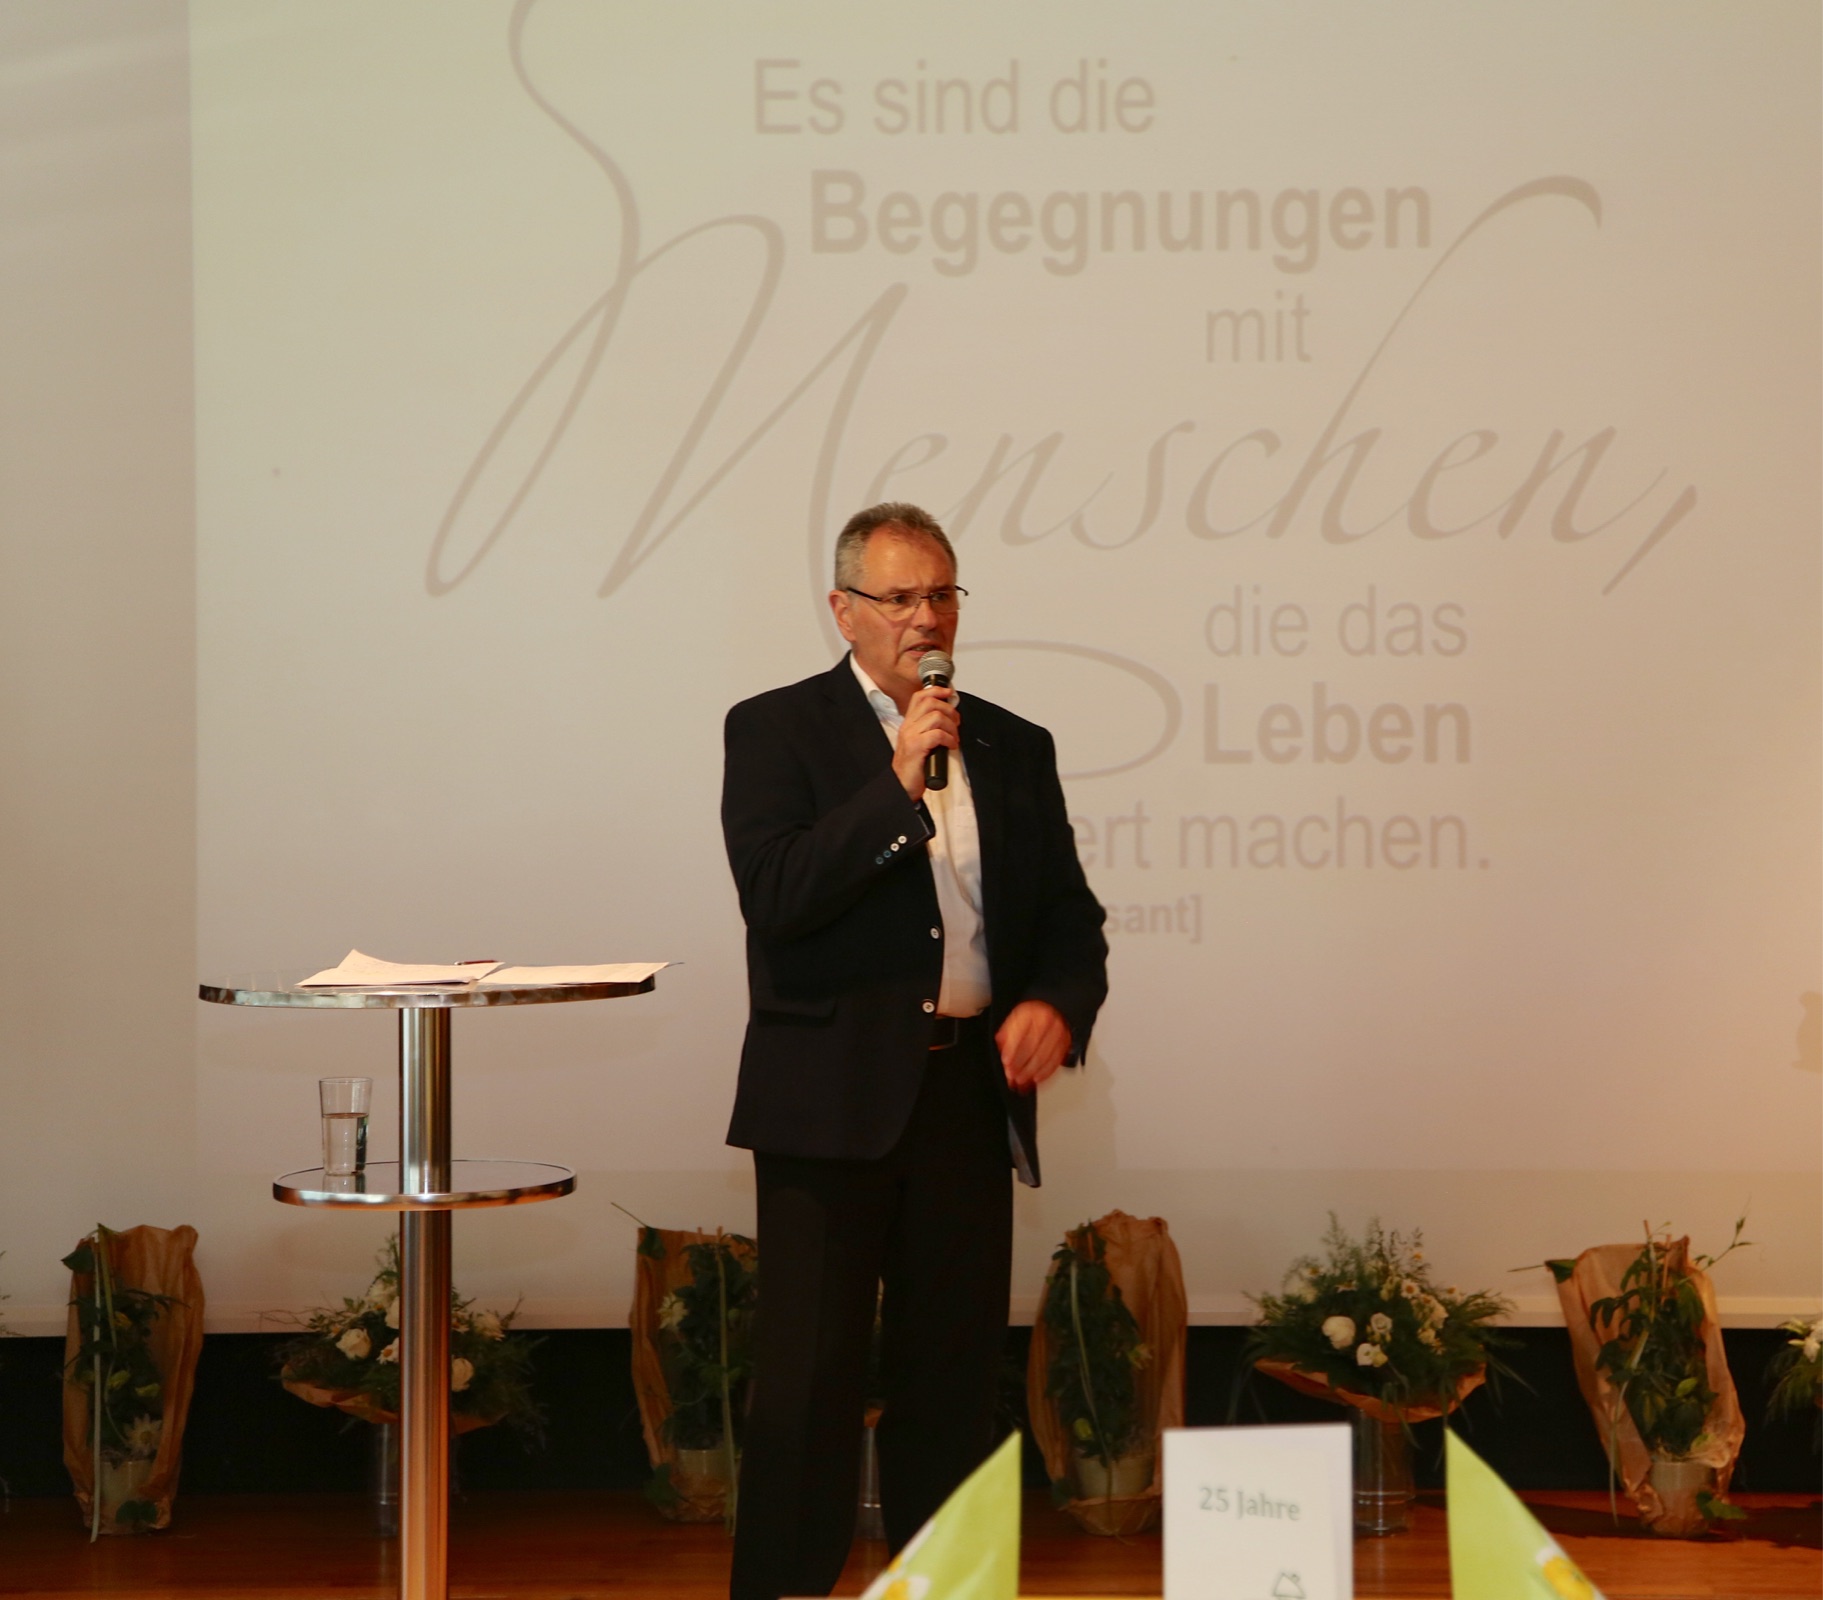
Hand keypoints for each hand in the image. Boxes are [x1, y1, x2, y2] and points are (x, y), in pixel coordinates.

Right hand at [891, 683, 959, 799]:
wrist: (901, 785)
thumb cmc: (913, 767)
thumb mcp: (920, 743)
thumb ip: (929, 730)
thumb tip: (949, 719)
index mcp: (909, 724)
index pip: (920, 697)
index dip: (936, 691)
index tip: (949, 693)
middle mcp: (908, 727)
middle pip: (930, 703)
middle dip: (949, 710)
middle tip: (956, 722)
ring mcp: (911, 736)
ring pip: (936, 717)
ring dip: (951, 726)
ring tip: (954, 737)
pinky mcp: (916, 747)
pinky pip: (938, 734)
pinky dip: (949, 738)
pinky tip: (951, 745)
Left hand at [995, 1000, 1071, 1091]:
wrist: (1054, 1008)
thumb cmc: (1032, 1015)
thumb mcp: (1015, 1017)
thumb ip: (1006, 1033)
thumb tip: (1002, 1050)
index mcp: (1030, 1012)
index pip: (1020, 1032)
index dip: (1012, 1049)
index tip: (1006, 1061)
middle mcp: (1046, 1021)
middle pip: (1032, 1047)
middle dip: (1020, 1064)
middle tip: (1011, 1075)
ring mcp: (1058, 1033)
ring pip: (1044, 1056)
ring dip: (1031, 1071)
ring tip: (1020, 1080)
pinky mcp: (1065, 1044)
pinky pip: (1055, 1061)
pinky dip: (1045, 1072)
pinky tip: (1036, 1078)